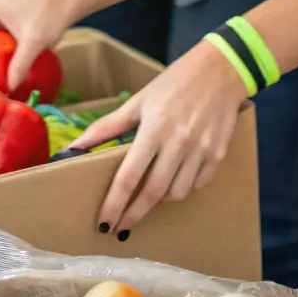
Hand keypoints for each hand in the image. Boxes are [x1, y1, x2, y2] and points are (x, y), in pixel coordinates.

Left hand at [71, 39, 247, 234]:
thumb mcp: (139, 100)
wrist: (220, 69)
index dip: (115, 203)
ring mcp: (201, 151)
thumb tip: (77, 145)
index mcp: (154, 128)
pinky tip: (175, 179)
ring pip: (176, 194)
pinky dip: (183, 188)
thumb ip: (108, 126)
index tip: (104, 222)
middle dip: (134, 214)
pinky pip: (197, 185)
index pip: (129, 176)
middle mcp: (178, 143)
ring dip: (159, 200)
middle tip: (121, 227)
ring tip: (149, 194)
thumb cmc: (174, 82)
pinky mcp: (218, 155)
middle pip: (152, 193)